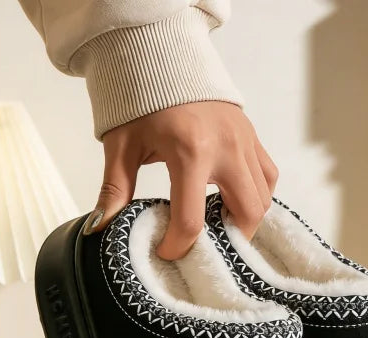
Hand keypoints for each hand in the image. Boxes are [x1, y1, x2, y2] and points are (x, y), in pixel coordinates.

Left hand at [83, 102, 277, 259]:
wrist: (162, 55)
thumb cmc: (140, 101)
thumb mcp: (122, 146)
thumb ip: (114, 190)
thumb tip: (99, 227)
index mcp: (190, 152)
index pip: (192, 219)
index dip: (179, 246)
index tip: (167, 252)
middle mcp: (225, 148)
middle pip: (246, 214)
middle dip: (228, 240)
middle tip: (206, 246)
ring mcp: (244, 142)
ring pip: (263, 198)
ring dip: (245, 220)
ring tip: (220, 226)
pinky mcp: (252, 137)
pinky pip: (268, 176)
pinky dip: (258, 195)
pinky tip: (235, 201)